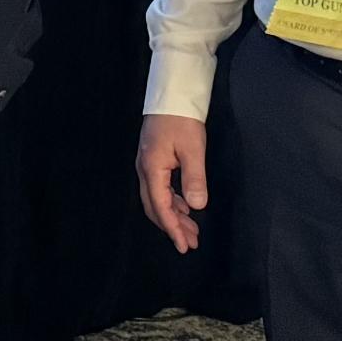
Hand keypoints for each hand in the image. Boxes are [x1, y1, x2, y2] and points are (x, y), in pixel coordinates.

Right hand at [135, 113, 208, 253]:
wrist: (171, 95)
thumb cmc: (182, 120)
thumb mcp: (193, 149)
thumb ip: (194, 178)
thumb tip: (196, 206)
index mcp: (152, 169)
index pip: (161, 207)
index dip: (172, 229)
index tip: (183, 245)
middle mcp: (145, 171)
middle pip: (154, 207)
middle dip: (172, 227)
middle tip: (190, 243)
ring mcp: (147, 166)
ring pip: (157, 199)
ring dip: (173, 216)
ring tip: (191, 230)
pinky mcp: (154, 160)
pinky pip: (160, 189)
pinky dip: (172, 203)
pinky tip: (184, 207)